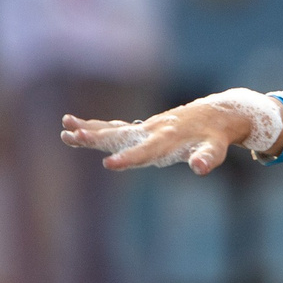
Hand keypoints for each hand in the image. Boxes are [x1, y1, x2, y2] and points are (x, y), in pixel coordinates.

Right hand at [62, 88, 282, 173]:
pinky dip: (96, 126)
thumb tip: (199, 168)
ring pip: (112, 129)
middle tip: (69, 136)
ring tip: (64, 128)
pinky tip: (77, 126)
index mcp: (167, 138)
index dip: (128, 159)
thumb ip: (207, 158)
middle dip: (94, 137)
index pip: (144, 151)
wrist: (218, 113)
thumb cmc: (216, 135)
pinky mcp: (143, 127)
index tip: (108, 164)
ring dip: (88, 129)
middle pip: (118, 135)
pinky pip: (115, 127)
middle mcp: (152, 130)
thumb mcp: (216, 148)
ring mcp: (145, 127)